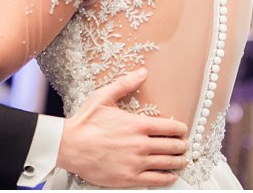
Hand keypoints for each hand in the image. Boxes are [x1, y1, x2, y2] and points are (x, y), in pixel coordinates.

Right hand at [58, 69, 187, 186]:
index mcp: (137, 125)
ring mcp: (136, 162)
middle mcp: (141, 144)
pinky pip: (157, 180)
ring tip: (181, 160)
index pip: (171, 127)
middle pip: (174, 146)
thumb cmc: (84, 123)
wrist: (68, 146)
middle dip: (182, 145)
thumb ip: (125, 84)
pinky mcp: (130, 178)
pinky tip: (171, 175)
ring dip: (179, 161)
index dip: (181, 129)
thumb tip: (142, 73)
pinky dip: (168, 178)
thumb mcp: (103, 97)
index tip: (181, 130)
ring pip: (169, 163)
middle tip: (183, 146)